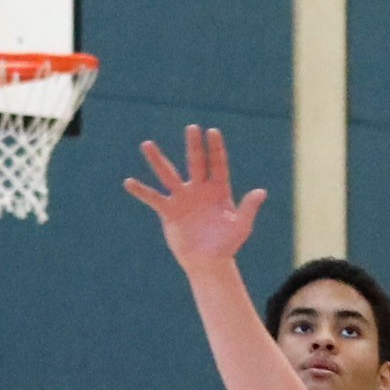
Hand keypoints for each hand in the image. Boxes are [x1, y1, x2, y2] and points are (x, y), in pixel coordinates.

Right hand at [123, 126, 266, 275]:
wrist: (208, 261)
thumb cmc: (227, 243)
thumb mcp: (240, 226)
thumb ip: (248, 208)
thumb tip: (261, 191)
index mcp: (218, 190)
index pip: (217, 164)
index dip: (215, 149)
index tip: (212, 131)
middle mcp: (199, 189)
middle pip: (195, 162)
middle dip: (194, 146)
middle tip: (191, 127)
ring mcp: (182, 198)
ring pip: (168, 174)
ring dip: (157, 160)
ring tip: (147, 144)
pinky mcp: (169, 211)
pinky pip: (153, 198)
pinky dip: (142, 191)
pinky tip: (129, 182)